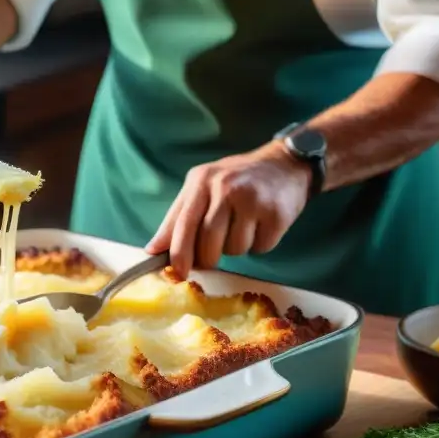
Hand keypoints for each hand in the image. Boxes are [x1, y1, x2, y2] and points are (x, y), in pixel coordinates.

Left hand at [145, 142, 311, 278]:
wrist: (285, 164)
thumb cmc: (237, 179)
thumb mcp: (202, 187)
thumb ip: (177, 217)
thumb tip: (153, 249)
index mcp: (201, 181)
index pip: (184, 224)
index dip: (179, 253)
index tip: (177, 273)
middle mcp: (226, 188)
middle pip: (208, 243)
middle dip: (208, 257)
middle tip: (214, 253)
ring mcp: (252, 200)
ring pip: (234, 249)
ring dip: (236, 247)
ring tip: (243, 225)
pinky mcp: (276, 214)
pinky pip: (259, 248)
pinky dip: (259, 244)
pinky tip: (261, 225)